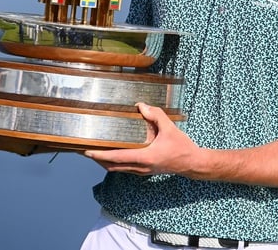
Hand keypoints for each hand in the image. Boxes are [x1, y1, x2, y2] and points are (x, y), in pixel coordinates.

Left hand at [84, 103, 200, 175]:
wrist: (191, 163)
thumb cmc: (181, 147)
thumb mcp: (169, 128)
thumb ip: (155, 115)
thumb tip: (140, 106)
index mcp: (145, 157)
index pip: (117, 158)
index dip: (100, 155)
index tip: (87, 151)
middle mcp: (140, 167)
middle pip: (112, 166)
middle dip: (97, 159)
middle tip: (85, 150)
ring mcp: (142, 171)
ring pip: (117, 169)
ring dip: (104, 162)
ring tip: (95, 152)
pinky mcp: (144, 171)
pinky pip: (124, 168)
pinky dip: (114, 162)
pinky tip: (112, 153)